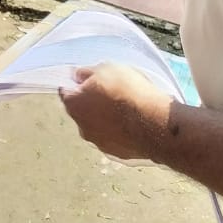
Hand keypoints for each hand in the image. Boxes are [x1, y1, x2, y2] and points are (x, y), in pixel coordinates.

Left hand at [58, 63, 172, 161]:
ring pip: (98, 127)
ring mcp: (99, 144)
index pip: (66, 92)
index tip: (88, 80)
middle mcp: (81, 128)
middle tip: (110, 93)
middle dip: (91, 102)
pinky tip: (134, 124)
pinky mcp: (117, 154)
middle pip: (82, 111)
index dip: (76, 84)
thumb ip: (87, 73)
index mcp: (74, 105)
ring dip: (106, 119)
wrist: (156, 123)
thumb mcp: (106, 68)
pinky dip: (119, 132)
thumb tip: (78, 77)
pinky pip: (114, 139)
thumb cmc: (128, 91)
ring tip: (126, 109)